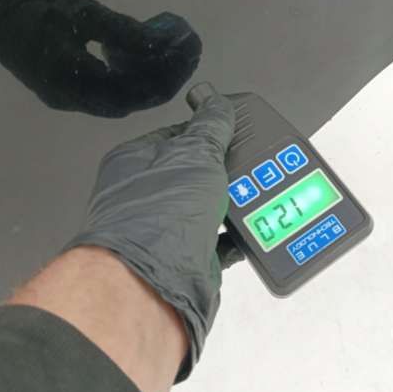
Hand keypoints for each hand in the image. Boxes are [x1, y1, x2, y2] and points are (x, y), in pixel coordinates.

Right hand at [0, 0, 200, 117]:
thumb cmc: (35, 5)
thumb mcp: (81, 11)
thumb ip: (122, 31)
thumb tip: (162, 44)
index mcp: (73, 78)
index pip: (132, 90)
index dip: (164, 75)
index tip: (187, 53)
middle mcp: (71, 98)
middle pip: (130, 100)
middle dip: (163, 79)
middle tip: (189, 54)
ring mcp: (68, 99)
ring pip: (120, 100)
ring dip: (149, 82)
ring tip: (174, 56)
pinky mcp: (67, 93)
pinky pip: (107, 94)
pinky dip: (130, 80)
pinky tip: (143, 59)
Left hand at [65, 91, 238, 380]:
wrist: (153, 285)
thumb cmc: (157, 217)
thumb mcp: (195, 156)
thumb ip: (212, 128)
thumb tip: (218, 106)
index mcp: (137, 161)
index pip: (178, 135)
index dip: (209, 131)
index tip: (235, 131)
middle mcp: (147, 194)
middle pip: (197, 172)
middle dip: (226, 172)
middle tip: (251, 168)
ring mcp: (165, 228)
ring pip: (209, 207)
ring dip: (234, 204)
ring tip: (256, 198)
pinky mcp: (185, 257)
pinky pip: (218, 240)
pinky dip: (236, 237)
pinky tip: (251, 231)